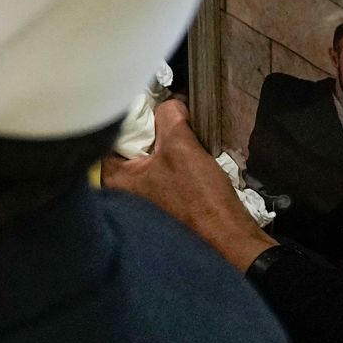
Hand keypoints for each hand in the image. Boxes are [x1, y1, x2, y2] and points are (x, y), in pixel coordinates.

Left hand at [101, 101, 275, 270]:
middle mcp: (122, 192)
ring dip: (169, 148)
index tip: (155, 105)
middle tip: (174, 120)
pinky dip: (177, 164)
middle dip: (154, 132)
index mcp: (115, 178)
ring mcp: (143, 202)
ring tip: (187, 138)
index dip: (135, 116)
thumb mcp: (182, 148)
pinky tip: (194, 160)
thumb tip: (170, 103)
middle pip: (133, 146)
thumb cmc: (199, 198)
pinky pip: (166, 175)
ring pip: (152, 160)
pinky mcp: (165, 206)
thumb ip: (170, 118)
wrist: (229, 239)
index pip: (113, 134)